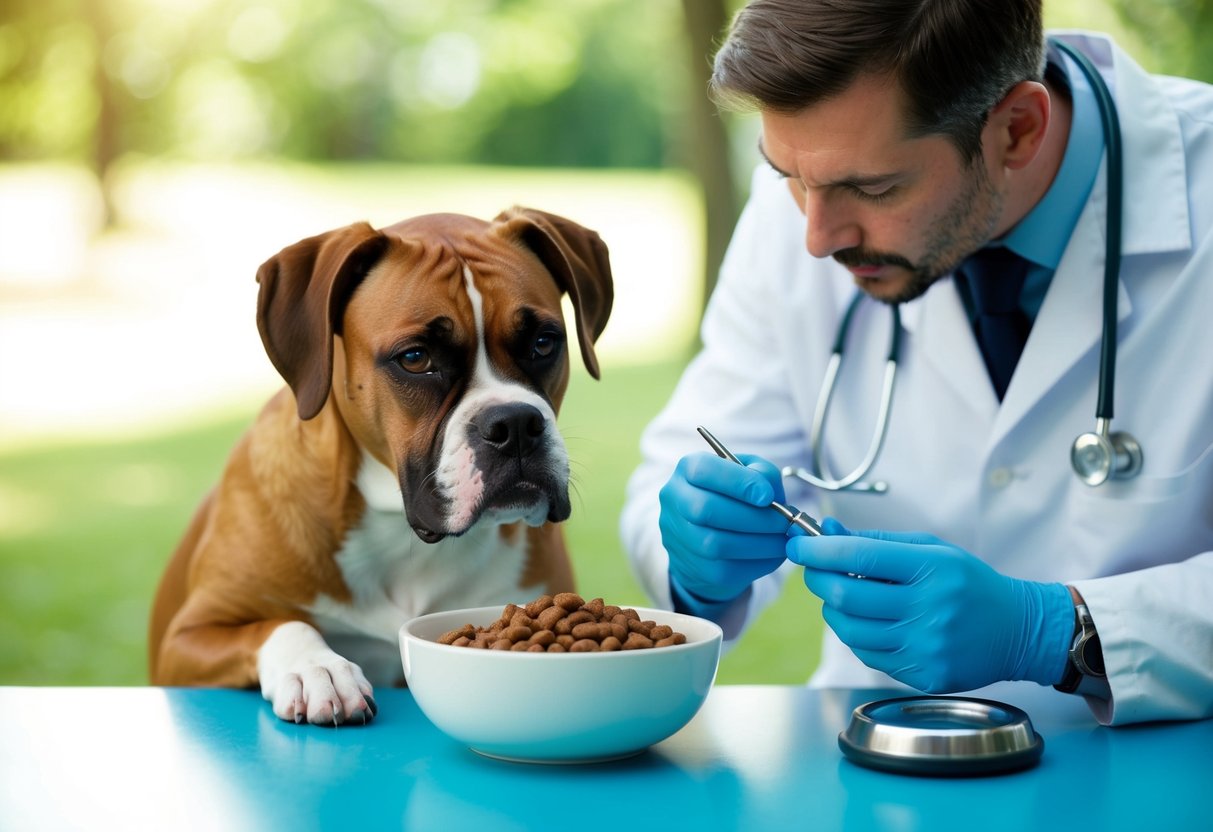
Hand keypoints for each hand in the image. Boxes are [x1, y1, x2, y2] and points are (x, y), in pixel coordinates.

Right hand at [659, 452, 789, 611]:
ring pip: (716, 543)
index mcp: (687, 470)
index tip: (768, 496)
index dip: (739, 483)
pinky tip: (772, 552)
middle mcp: (675, 500)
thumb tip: (772, 496)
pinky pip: (727, 568)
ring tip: (783, 538)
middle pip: (707, 509)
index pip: (704, 470)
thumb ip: (763, 473)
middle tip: (784, 521)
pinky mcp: (695, 566)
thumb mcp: (749, 473)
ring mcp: (681, 536)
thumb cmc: (734, 495)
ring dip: (760, 542)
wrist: (710, 535)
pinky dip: (758, 561)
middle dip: (754, 517)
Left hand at [786, 519, 1073, 692]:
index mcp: (931, 568)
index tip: (796, 544)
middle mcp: (928, 608)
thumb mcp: (931, 549)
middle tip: (813, 569)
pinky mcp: (922, 675)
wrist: (1018, 630)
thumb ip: (876, 540)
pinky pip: (867, 654)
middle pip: (846, 594)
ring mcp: (924, 646)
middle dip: (818, 578)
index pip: (859, 555)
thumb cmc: (968, 583)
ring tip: (840, 596)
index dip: (818, 549)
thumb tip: (825, 531)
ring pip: (849, 629)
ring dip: (832, 609)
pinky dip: (855, 636)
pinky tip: (866, 622)